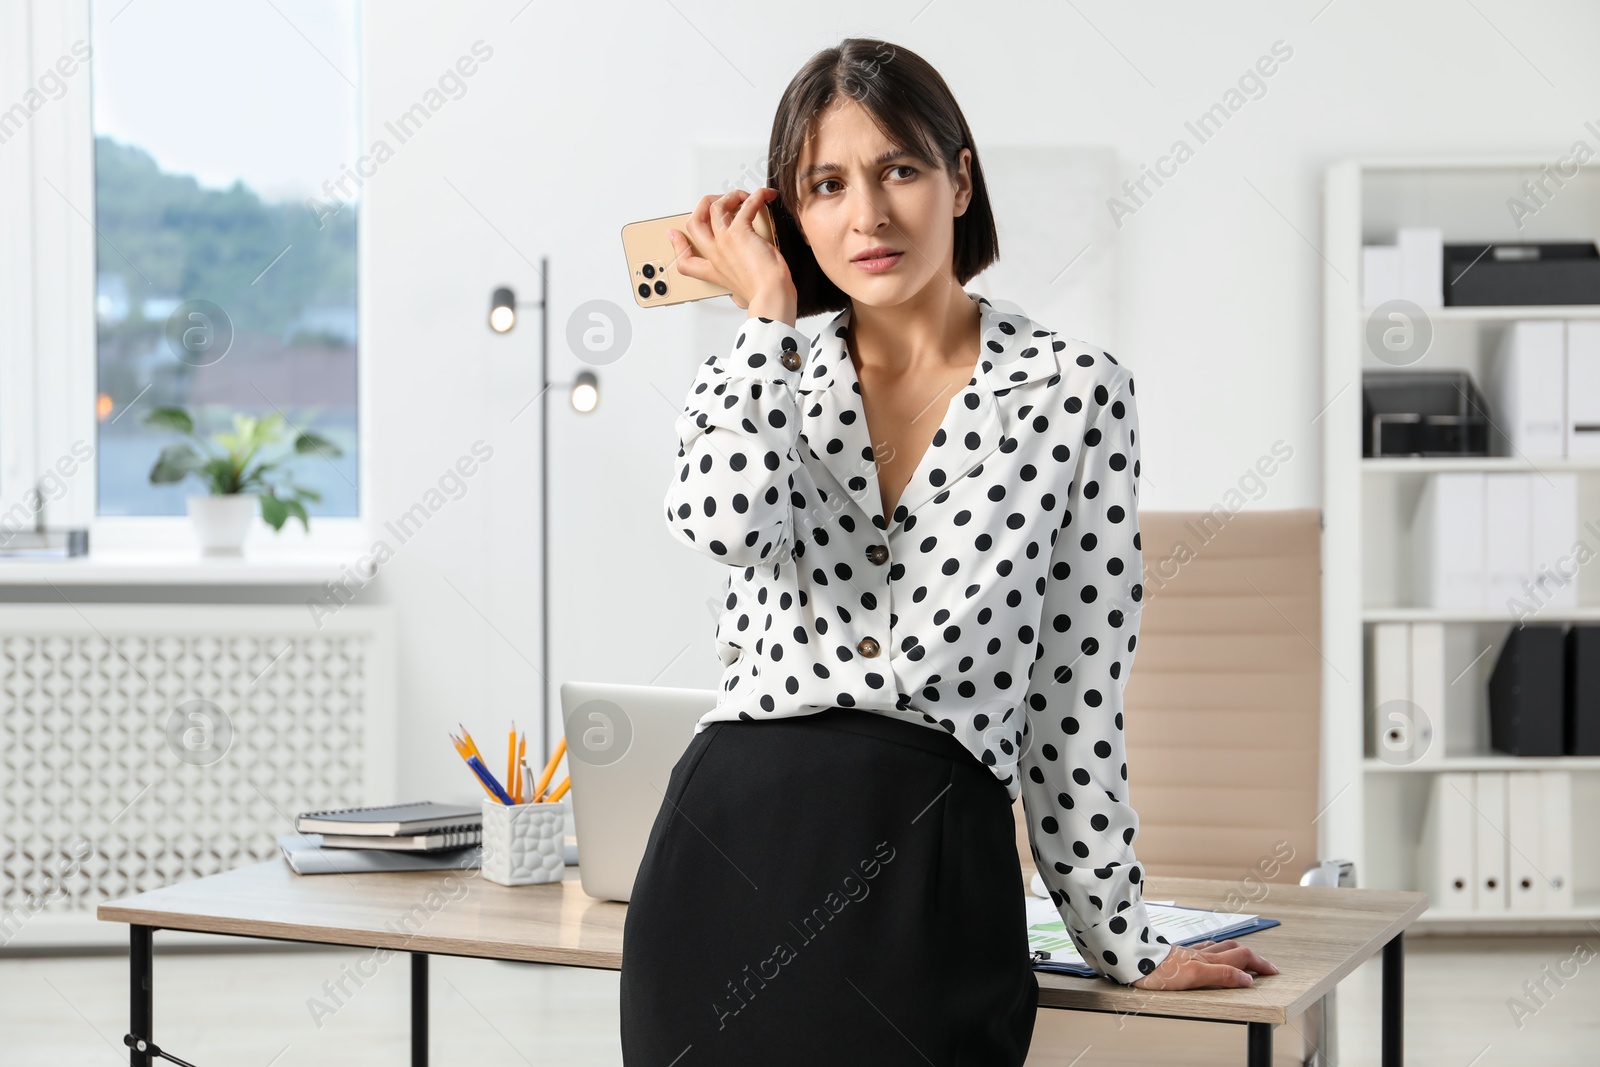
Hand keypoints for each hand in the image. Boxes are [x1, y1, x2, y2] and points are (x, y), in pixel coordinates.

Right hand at [666, 188, 794, 314]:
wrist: (771, 295)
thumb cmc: (763, 296)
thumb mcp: (741, 298)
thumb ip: (736, 295)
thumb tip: (738, 298)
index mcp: (714, 272)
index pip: (685, 260)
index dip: (677, 245)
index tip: (674, 234)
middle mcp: (716, 255)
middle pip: (694, 223)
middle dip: (704, 206)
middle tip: (719, 200)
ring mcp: (724, 242)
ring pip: (715, 207)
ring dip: (730, 197)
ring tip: (744, 197)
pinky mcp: (740, 232)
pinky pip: (745, 205)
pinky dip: (756, 196)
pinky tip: (764, 196)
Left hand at [1129, 939, 1277, 990]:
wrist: (1131, 959)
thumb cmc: (1159, 970)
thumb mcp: (1194, 976)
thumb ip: (1222, 975)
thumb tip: (1249, 979)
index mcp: (1208, 959)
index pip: (1242, 957)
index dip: (1259, 964)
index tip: (1273, 972)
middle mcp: (1201, 954)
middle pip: (1234, 949)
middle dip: (1252, 956)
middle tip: (1265, 966)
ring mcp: (1188, 952)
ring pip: (1218, 947)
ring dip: (1235, 950)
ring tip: (1244, 955)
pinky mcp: (1176, 954)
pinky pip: (1202, 948)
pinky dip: (1214, 949)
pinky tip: (1209, 950)